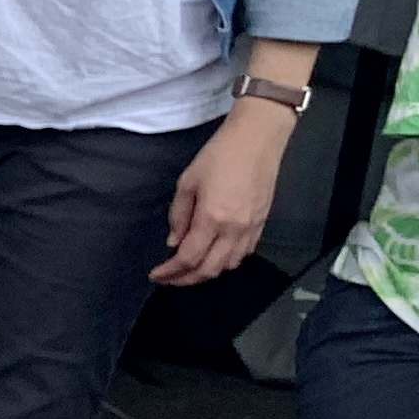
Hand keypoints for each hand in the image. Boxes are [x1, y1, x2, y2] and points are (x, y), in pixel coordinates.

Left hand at [153, 104, 294, 286]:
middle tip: (169, 278)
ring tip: (189, 269)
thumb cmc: (219, 155)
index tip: (155, 274)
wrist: (257, 139)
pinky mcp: (263, 223)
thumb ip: (179, 215)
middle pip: (210, 269)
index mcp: (212, 219)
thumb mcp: (187, 182)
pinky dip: (227, 261)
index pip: (188, 258)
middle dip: (186, 279)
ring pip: (229, 265)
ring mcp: (252, 228)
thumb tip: (174, 242)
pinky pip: (245, 253)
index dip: (170, 272)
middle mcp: (234, 229)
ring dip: (208, 272)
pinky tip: (215, 256)